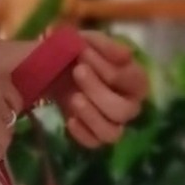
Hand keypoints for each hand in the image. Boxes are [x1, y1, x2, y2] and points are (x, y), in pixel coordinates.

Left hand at [54, 32, 148, 148]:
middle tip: (77, 72)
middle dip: (98, 91)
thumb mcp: (87, 40)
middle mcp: (129, 104)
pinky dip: (82, 133)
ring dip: (91, 116)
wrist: (48, 70)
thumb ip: (106, 45)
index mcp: (135, 79)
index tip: (83, 53)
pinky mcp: (93, 135)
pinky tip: (69, 119)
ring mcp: (112, 122)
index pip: (135, 81)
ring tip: (74, 98)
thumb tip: (127, 55)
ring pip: (112, 133)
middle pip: (124, 111)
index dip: (109, 69)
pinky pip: (94, 144)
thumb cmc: (75, 54)